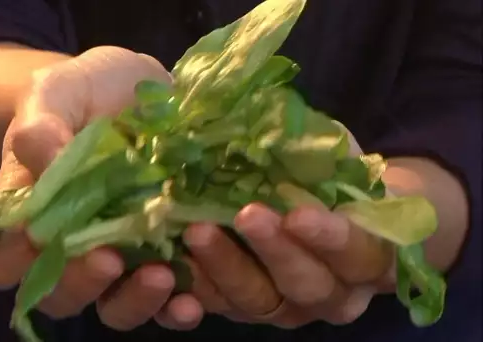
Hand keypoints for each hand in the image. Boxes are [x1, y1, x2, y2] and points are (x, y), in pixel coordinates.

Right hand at [0, 47, 202, 330]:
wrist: (141, 93)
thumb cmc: (85, 92)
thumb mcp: (57, 92)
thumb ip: (40, 126)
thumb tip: (45, 162)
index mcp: (29, 215)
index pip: (0, 259)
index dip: (12, 258)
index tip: (39, 234)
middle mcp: (71, 248)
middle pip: (58, 294)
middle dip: (80, 283)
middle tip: (109, 259)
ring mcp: (120, 257)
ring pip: (113, 306)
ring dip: (134, 301)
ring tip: (161, 276)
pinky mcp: (164, 257)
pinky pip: (165, 299)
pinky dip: (176, 307)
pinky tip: (192, 299)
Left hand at [181, 132, 395, 327]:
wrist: (311, 209)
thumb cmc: (333, 176)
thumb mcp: (335, 158)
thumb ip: (323, 156)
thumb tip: (280, 127)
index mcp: (367, 257)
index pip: (359, 255)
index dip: (331, 239)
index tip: (299, 213)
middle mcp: (331, 293)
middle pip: (307, 286)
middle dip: (275, 252)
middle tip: (246, 215)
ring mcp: (285, 306)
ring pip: (258, 301)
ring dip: (226, 269)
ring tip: (196, 233)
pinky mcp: (244, 308)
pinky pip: (218, 306)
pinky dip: (194, 292)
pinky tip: (170, 273)